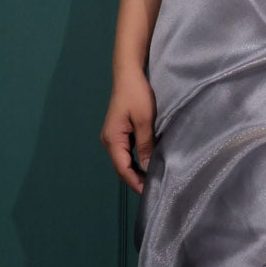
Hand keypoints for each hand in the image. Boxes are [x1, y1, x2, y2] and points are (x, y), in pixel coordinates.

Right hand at [101, 69, 155, 193]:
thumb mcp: (145, 121)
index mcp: (112, 139)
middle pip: (122, 167)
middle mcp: (109, 141)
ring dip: (137, 171)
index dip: (136, 182)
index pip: (123, 168)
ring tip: (154, 181)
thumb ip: (146, 145)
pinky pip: (127, 153)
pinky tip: (148, 165)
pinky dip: (136, 161)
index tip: (150, 192)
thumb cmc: (136, 95)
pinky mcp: (119, 133)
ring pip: (124, 161)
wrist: (128, 74)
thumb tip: (149, 168)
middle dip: (136, 180)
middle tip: (156, 189)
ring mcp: (113, 137)